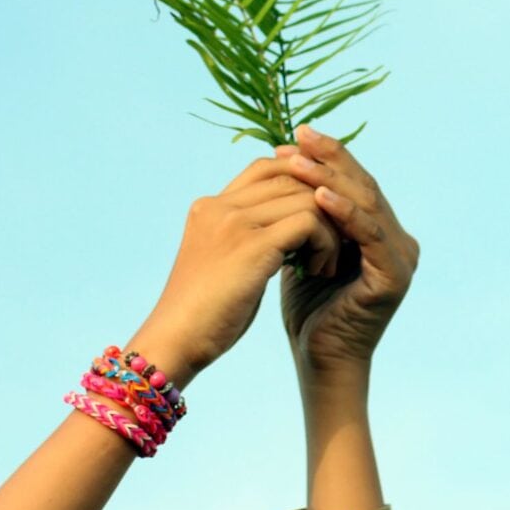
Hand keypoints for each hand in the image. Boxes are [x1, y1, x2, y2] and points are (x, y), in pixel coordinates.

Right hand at [143, 156, 339, 381]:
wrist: (177, 342)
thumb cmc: (203, 314)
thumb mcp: (223, 263)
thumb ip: (246, 238)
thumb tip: (286, 232)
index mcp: (209, 207)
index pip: (265, 167)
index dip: (299, 181)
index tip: (321, 211)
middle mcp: (219, 206)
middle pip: (290, 175)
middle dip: (322, 204)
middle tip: (332, 240)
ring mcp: (234, 222)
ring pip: (306, 197)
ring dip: (328, 228)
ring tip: (324, 262)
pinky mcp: (253, 245)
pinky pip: (309, 221)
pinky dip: (325, 243)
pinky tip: (318, 270)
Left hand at [276, 126, 419, 377]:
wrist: (318, 361)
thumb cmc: (307, 309)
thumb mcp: (305, 249)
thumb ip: (308, 213)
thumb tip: (284, 166)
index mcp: (380, 232)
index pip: (354, 182)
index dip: (326, 157)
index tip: (291, 137)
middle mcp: (398, 239)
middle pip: (363, 185)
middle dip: (329, 158)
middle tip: (298, 134)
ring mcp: (402, 256)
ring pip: (366, 203)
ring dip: (330, 179)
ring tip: (298, 160)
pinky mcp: (396, 275)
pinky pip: (368, 235)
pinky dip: (344, 213)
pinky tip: (318, 196)